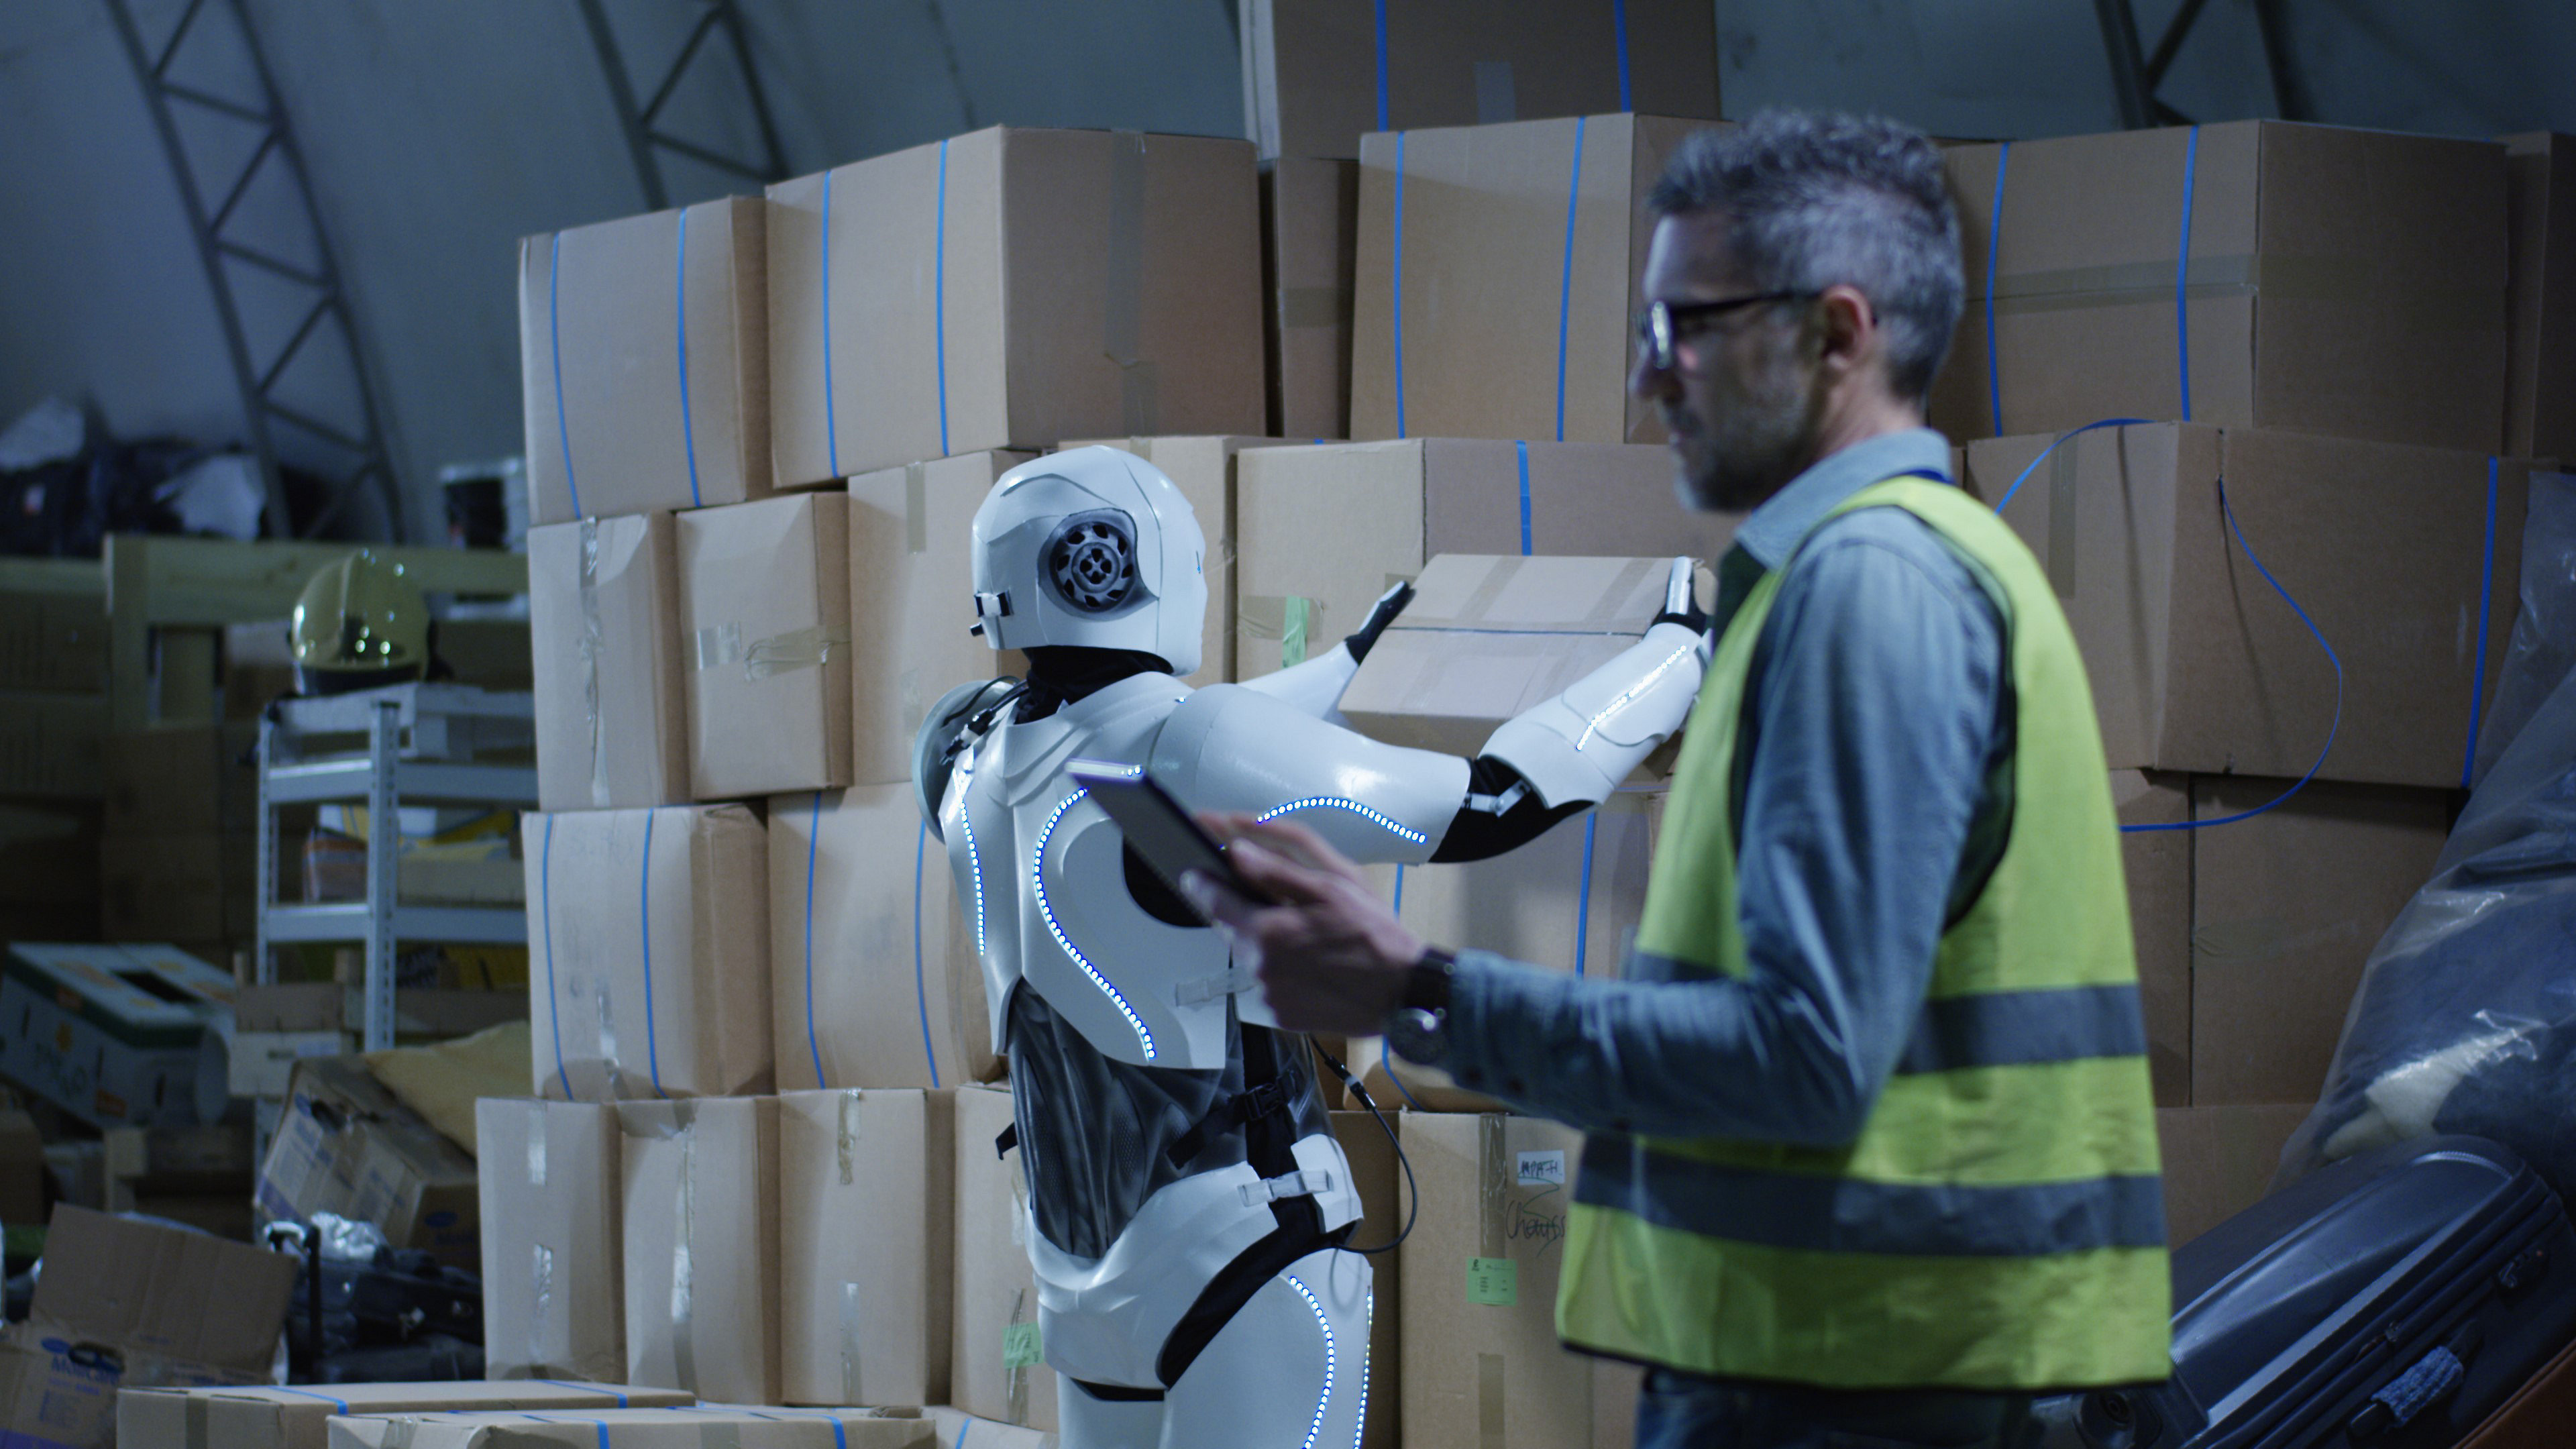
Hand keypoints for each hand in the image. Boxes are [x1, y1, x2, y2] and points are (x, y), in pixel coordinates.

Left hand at [1180, 813, 1426, 1034]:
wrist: (1402, 992)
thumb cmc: (1374, 936)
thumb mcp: (1331, 887)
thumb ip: (1276, 869)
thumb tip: (1237, 852)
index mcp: (1266, 930)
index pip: (1212, 900)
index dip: (1202, 881)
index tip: (1194, 871)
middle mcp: (1259, 967)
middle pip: (1231, 930)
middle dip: (1244, 912)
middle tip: (1277, 904)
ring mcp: (1269, 995)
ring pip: (1251, 958)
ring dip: (1266, 942)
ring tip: (1307, 937)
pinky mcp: (1281, 1015)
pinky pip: (1268, 985)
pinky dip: (1280, 971)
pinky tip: (1311, 964)